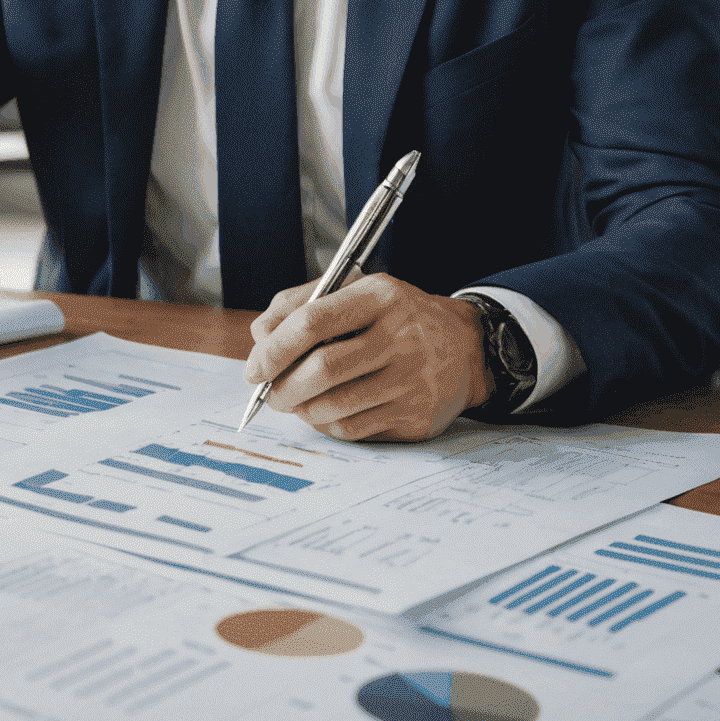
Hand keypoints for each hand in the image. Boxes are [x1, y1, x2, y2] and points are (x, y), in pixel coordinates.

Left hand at [244, 273, 492, 441]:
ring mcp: (412, 380)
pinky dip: (327, 424)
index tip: (254, 367)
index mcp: (380, 296)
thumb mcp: (354, 292)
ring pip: (335, 405)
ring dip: (301, 409)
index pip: (313, 321)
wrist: (465, 348)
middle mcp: (400, 336)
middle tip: (269, 393)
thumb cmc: (394, 318)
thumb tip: (259, 336)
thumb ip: (299, 304)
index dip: (275, 349)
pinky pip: (354, 429)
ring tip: (294, 402)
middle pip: (323, 369)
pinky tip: (324, 412)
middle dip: (283, 387)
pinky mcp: (417, 416)